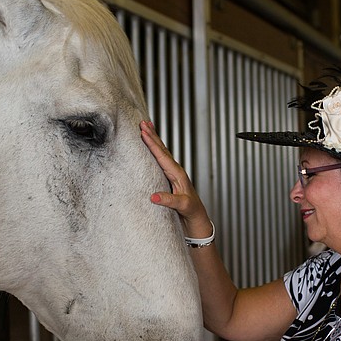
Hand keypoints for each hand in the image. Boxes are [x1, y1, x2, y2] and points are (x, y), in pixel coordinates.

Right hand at [140, 121, 212, 237]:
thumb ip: (169, 201)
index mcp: (178, 174)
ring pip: (162, 152)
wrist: (197, 218)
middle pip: (162, 149)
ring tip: (147, 127)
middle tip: (143, 122)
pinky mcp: (170, 178)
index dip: (152, 144)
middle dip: (153, 135)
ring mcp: (173, 173)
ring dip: (154, 140)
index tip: (144, 132)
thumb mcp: (182, 206)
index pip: (162, 156)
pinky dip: (155, 150)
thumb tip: (153, 197)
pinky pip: (161, 159)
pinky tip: (152, 146)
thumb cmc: (191, 211)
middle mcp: (176, 171)